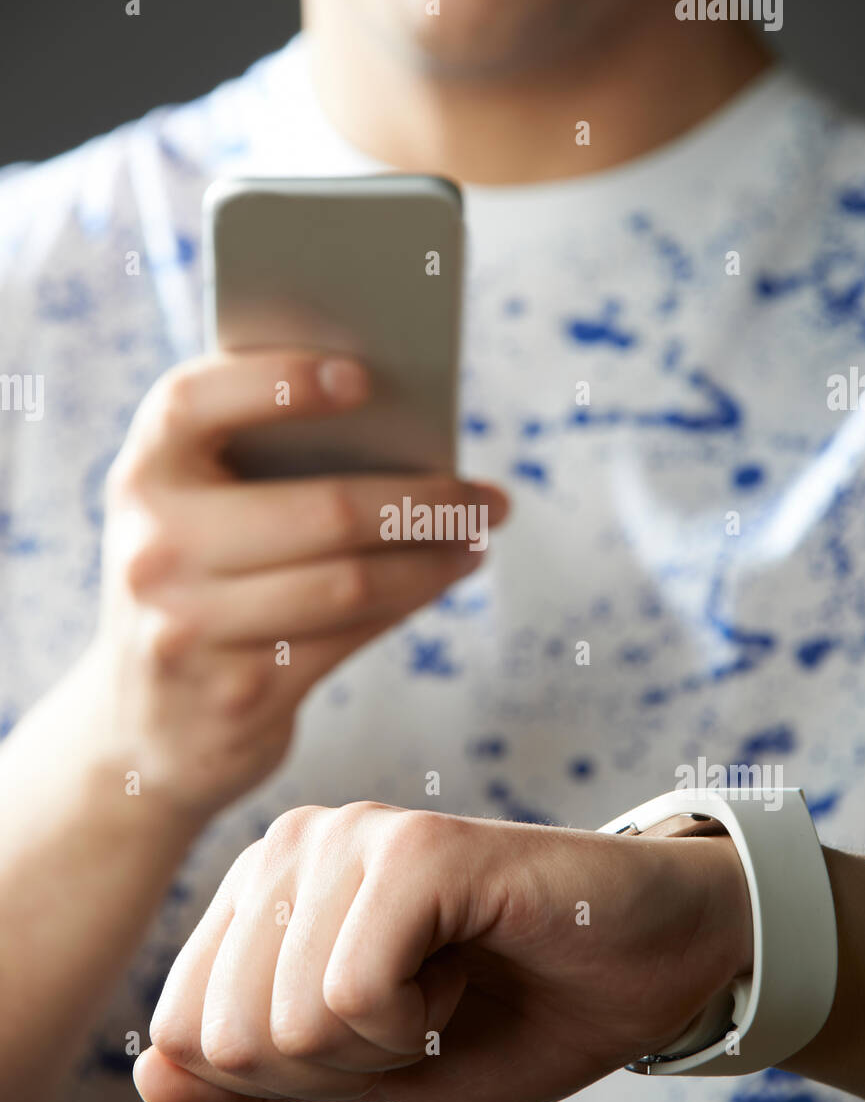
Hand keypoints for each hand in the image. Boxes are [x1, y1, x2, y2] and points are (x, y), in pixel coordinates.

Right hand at [79, 330, 506, 818]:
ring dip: (431, 559)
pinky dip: (409, 601)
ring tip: (477, 535)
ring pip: (350, 582)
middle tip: (485, 496)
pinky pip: (351, 636)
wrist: (143, 724)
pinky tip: (442, 578)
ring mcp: (190, 630)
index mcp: (141, 477)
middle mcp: (154, 551)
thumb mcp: (193, 516)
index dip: (278, 381)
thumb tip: (406, 437)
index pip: (193, 402)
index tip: (364, 377)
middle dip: (422, 502)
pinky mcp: (238, 696)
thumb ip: (255, 463)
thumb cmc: (197, 584)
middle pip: (321, 511)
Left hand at [133, 802, 752, 1101]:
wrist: (647, 963)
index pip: (186, 1032)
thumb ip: (258, 1071)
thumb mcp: (367, 1067)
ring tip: (449, 976)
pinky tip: (470, 961)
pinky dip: (419, 1021)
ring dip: (385, 1044)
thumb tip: (149, 1075)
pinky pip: (354, 995)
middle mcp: (293, 845)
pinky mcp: (419, 847)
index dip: (285, 1078)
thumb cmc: (511, 1008)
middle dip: (332, 1068)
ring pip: (290, 1022)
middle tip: (418, 1009)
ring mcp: (354, 835)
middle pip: (229, 1037)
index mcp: (266, 889)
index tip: (374, 1033)